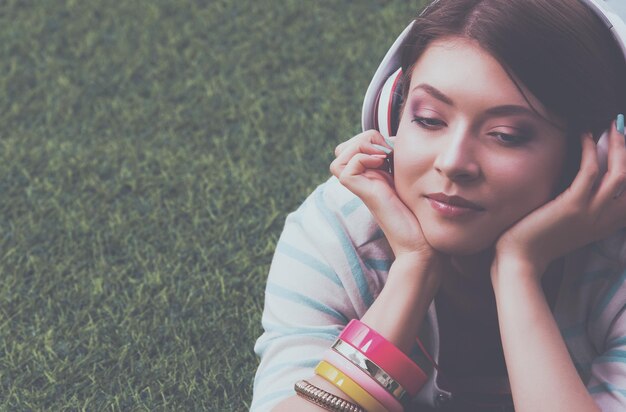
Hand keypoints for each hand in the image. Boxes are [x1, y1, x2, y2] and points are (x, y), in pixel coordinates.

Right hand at [330, 130, 437, 262]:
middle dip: (362, 139)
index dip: (369, 139)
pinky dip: (363, 158)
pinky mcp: (362, 194)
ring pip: (339, 155)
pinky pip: (346, 168)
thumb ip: (396, 159)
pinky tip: (383, 164)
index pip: (352, 147)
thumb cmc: (419, 213)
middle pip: (341, 149)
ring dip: (361, 147)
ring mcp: (360, 187)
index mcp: (370, 175)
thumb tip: (393, 137)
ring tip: (382, 156)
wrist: (421, 241)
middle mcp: (362, 180)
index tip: (391, 149)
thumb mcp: (406, 177)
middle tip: (385, 151)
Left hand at [493, 123, 625, 276]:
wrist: (520, 260)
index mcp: (607, 225)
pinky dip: (590, 149)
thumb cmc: (537, 241)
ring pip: (620, 173)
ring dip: (618, 144)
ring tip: (611, 124)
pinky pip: (590, 171)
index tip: (624, 146)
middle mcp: (606, 220)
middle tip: (621, 126)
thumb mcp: (569, 225)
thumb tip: (584, 177)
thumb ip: (582, 207)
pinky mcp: (572, 206)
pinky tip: (584, 135)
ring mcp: (591, 213)